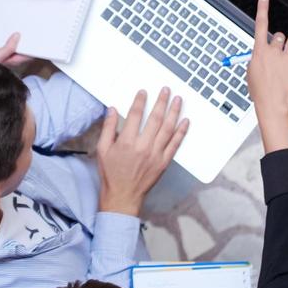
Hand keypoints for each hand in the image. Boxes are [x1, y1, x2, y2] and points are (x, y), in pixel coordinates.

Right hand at [96, 88, 188, 215]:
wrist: (123, 196)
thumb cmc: (111, 174)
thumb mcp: (102, 150)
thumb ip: (107, 128)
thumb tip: (111, 110)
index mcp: (126, 142)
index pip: (135, 115)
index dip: (140, 101)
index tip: (143, 92)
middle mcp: (143, 146)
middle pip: (155, 118)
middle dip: (161, 102)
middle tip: (166, 90)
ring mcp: (156, 155)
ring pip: (168, 129)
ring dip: (174, 112)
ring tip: (178, 100)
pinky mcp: (164, 162)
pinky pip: (175, 144)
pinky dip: (181, 132)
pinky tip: (185, 121)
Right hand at [245, 0, 287, 151]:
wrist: (271, 103)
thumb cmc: (260, 90)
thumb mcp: (251, 72)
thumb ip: (257, 58)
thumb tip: (263, 52)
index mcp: (259, 51)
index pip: (260, 24)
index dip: (262, 8)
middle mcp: (273, 51)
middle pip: (279, 35)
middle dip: (280, 43)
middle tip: (279, 55)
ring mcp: (287, 57)